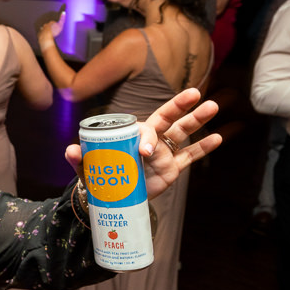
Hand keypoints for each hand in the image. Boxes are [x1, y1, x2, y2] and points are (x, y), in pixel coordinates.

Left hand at [36, 3, 66, 44]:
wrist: (46, 38)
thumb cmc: (54, 32)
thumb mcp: (60, 25)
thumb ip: (62, 19)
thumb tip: (63, 12)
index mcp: (51, 22)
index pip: (53, 22)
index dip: (55, 24)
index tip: (56, 27)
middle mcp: (46, 25)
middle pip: (48, 25)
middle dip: (50, 27)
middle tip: (53, 30)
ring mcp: (42, 29)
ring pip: (44, 28)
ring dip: (46, 30)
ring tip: (49, 33)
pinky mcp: (40, 34)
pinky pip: (41, 33)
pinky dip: (43, 34)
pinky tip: (44, 36)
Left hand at [64, 88, 221, 200]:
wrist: (114, 196)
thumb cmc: (102, 175)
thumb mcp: (89, 168)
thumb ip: (80, 158)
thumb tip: (70, 150)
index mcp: (131, 134)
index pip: (143, 130)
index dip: (146, 138)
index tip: (144, 151)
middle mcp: (151, 139)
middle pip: (168, 118)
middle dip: (180, 105)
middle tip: (194, 93)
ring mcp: (164, 152)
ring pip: (183, 132)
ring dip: (198, 120)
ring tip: (213, 106)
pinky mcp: (172, 167)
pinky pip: (190, 156)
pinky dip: (203, 147)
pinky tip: (219, 137)